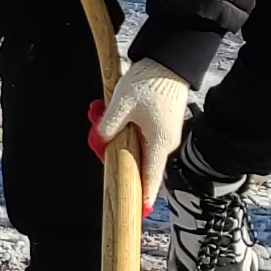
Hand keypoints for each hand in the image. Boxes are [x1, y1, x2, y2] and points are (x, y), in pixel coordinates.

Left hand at [88, 59, 191, 197]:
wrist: (170, 60)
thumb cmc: (149, 83)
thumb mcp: (120, 106)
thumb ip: (107, 128)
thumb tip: (100, 143)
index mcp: (159, 143)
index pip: (150, 176)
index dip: (143, 194)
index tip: (140, 211)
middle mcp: (166, 141)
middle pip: (138, 159)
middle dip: (117, 153)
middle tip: (100, 141)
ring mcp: (166, 131)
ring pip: (138, 144)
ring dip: (119, 136)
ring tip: (104, 113)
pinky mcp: (163, 121)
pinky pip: (142, 133)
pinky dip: (127, 127)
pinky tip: (116, 111)